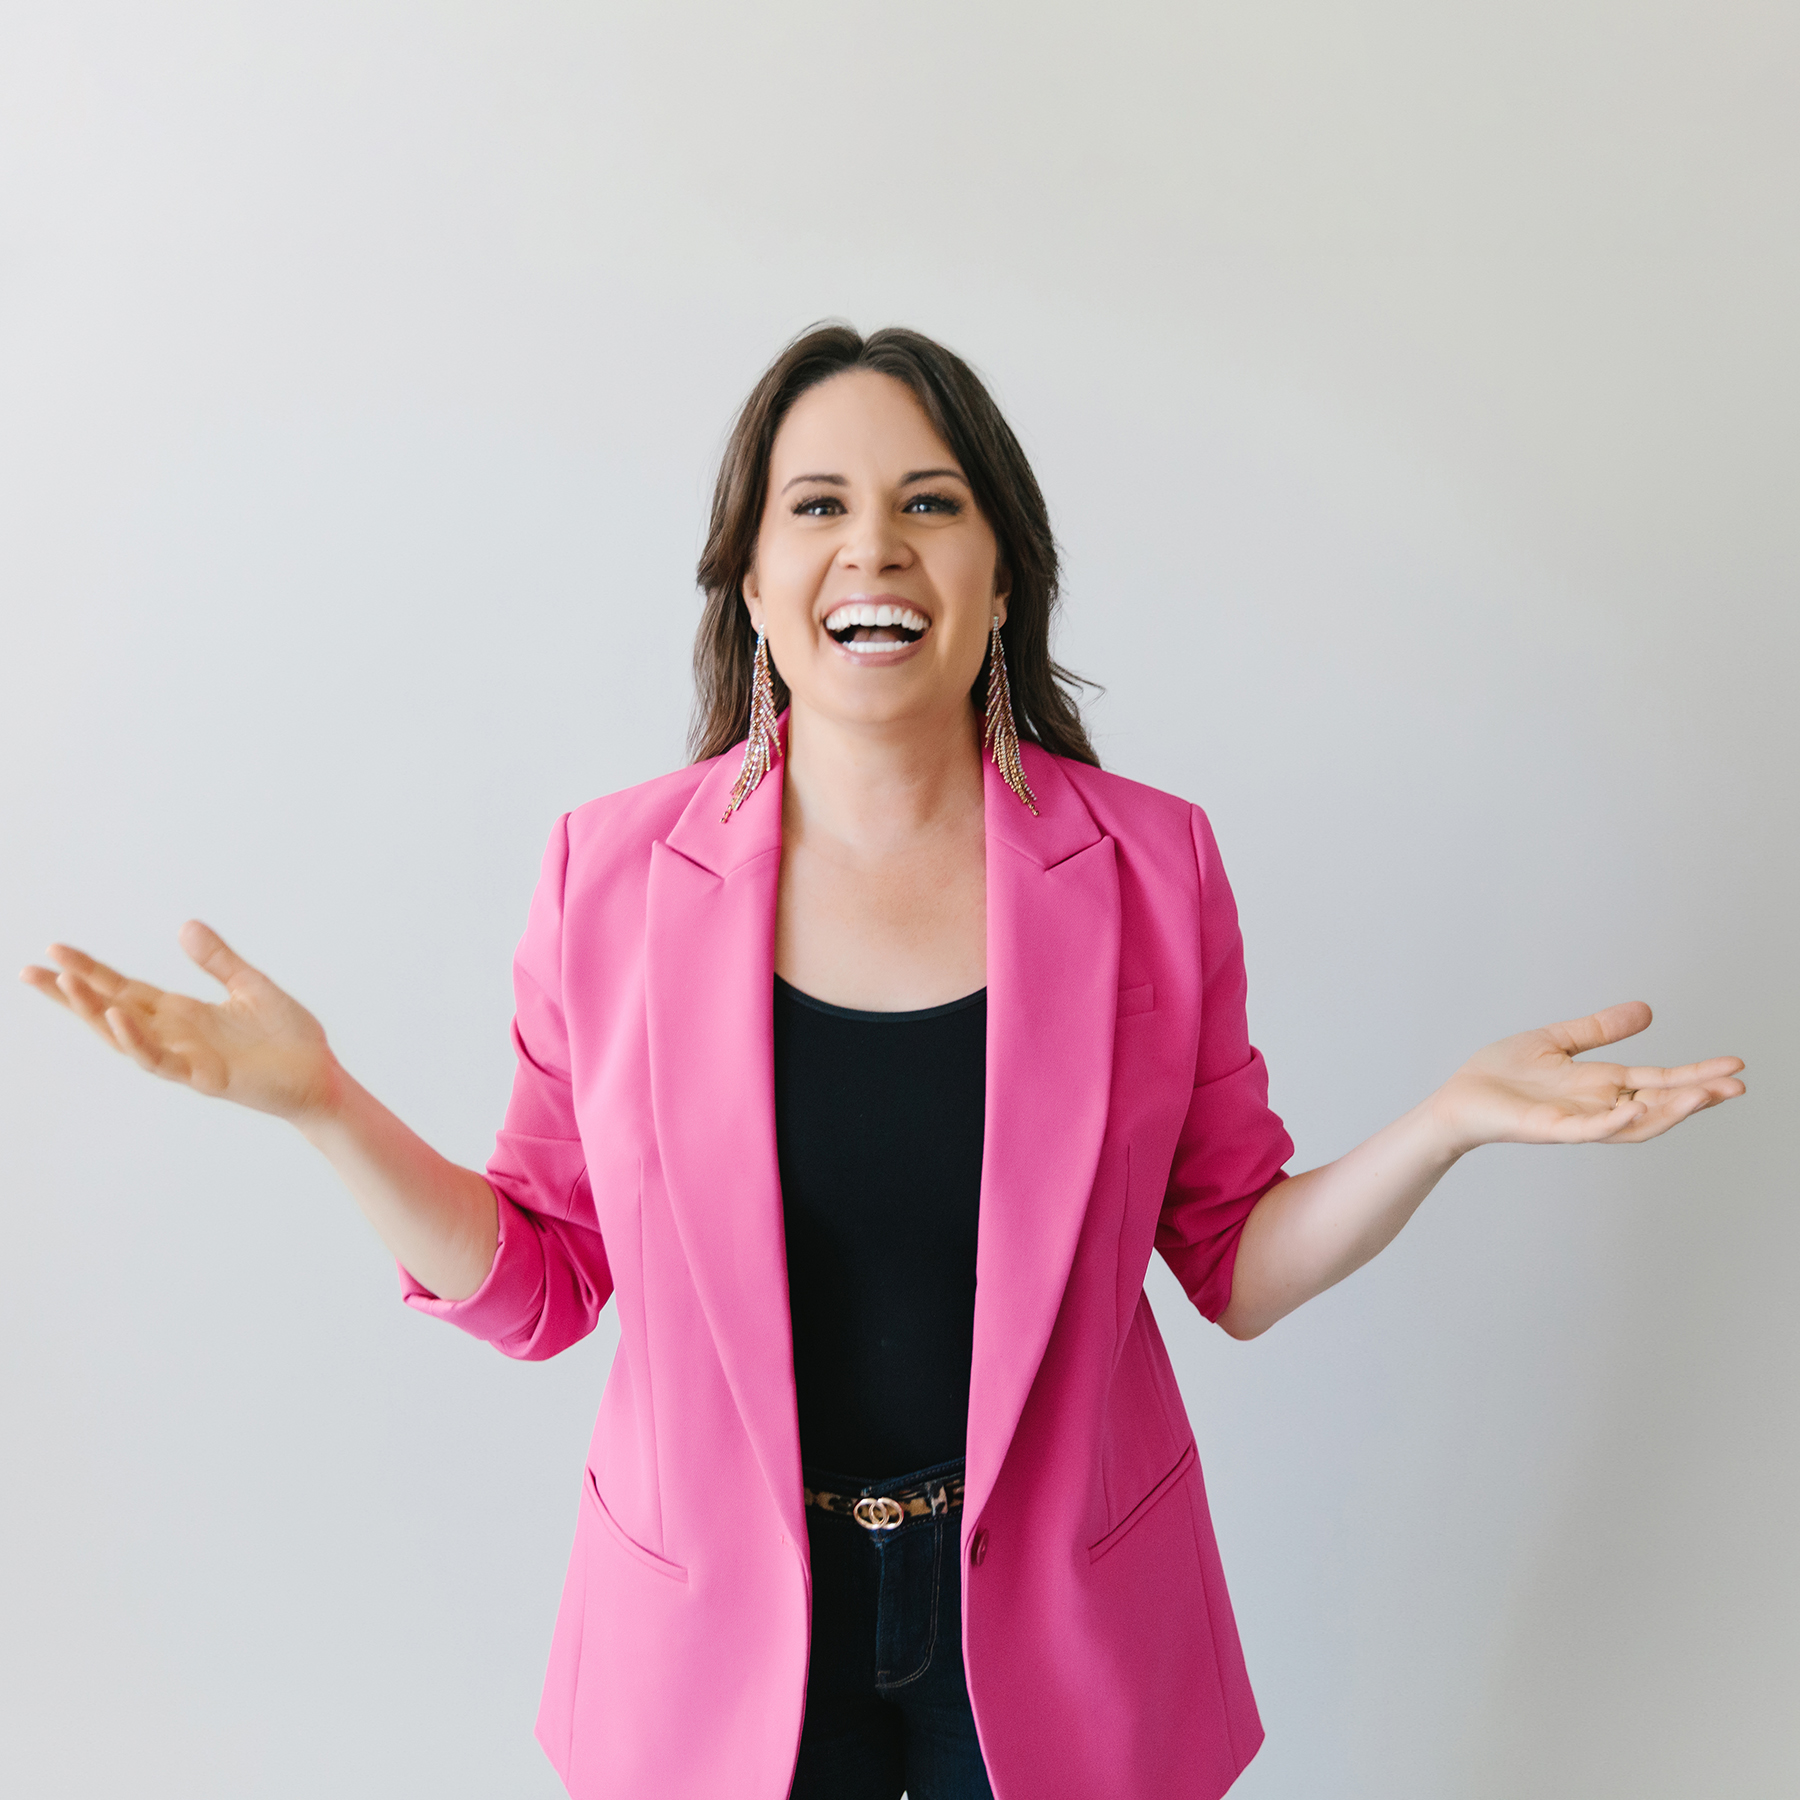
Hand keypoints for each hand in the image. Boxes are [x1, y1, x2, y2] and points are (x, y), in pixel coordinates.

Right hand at [20, 922, 342, 1123]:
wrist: (322, 1076)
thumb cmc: (288, 1037)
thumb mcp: (250, 986)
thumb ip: (218, 960)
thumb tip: (184, 925)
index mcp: (183, 1013)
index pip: (125, 989)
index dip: (90, 971)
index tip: (54, 950)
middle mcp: (175, 1035)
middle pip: (110, 1011)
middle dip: (71, 994)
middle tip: (30, 972)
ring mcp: (186, 1058)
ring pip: (126, 1037)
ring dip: (94, 1013)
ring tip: (65, 986)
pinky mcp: (205, 1078)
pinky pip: (161, 1060)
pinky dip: (137, 1040)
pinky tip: (117, 1018)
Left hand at [1429, 1001, 1745, 1155]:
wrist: (1459, 1097)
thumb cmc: (1501, 1074)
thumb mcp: (1557, 1041)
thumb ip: (1600, 1030)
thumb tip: (1647, 1011)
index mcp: (1600, 1084)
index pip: (1659, 1080)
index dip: (1696, 1074)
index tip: (1735, 1067)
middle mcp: (1596, 1105)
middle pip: (1658, 1103)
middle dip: (1698, 1095)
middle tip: (1738, 1086)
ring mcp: (1576, 1120)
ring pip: (1634, 1122)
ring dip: (1669, 1111)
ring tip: (1704, 1096)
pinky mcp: (1550, 1129)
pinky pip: (1590, 1129)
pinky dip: (1615, 1121)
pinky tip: (1637, 1107)